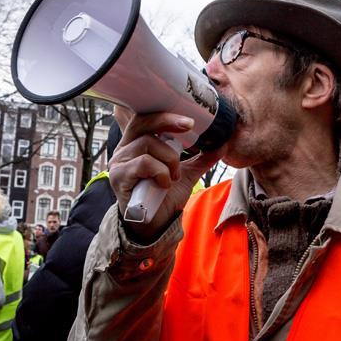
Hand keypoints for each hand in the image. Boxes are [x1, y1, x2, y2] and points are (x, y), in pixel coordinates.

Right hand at [108, 111, 222, 241]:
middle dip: (168, 122)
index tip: (190, 122)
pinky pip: (144, 163)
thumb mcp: (186, 174)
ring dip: (169, 159)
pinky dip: (160, 172)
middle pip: (143, 123)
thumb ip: (201, 159)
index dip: (166, 115)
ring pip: (148, 144)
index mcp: (137, 143)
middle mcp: (124, 149)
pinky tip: (164, 184)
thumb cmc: (164, 196)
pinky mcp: (118, 177)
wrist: (155, 225)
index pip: (146, 118)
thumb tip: (222, 144)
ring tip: (174, 175)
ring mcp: (119, 163)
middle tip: (189, 127)